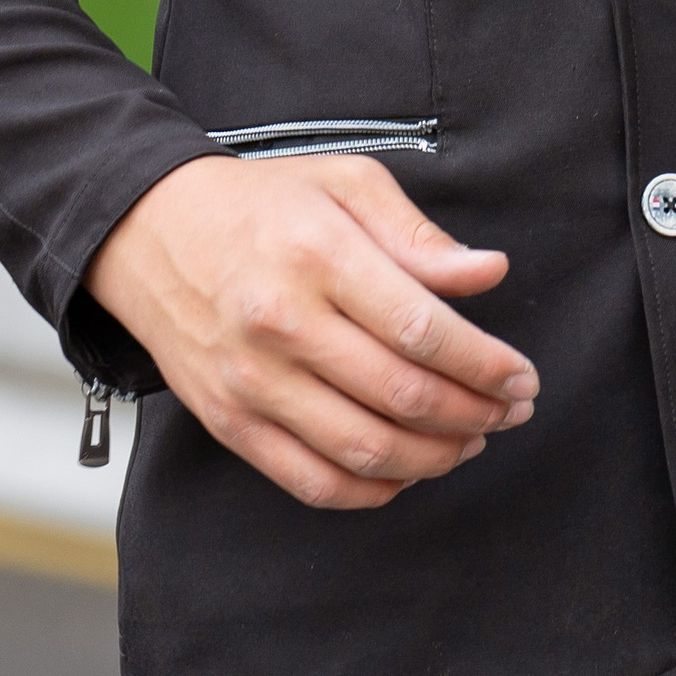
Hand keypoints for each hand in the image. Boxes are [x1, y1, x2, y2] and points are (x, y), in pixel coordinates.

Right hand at [84, 152, 538, 510]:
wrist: (154, 234)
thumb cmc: (266, 203)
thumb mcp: (347, 184)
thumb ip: (419, 235)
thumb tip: (488, 272)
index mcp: (319, 254)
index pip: (422, 328)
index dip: (484, 363)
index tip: (521, 376)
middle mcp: (282, 324)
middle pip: (400, 395)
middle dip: (473, 413)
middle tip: (511, 410)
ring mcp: (252, 382)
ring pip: (362, 449)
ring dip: (432, 457)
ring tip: (470, 440)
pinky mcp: (229, 423)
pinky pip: (310, 481)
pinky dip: (370, 491)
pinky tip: (407, 470)